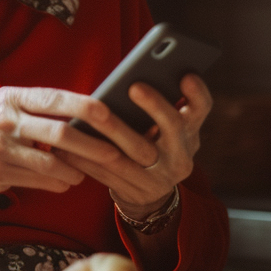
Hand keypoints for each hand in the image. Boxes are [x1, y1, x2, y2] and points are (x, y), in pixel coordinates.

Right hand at [0, 87, 123, 220]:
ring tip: (85, 173)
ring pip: (52, 161)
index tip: (109, 115)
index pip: (55, 98)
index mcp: (11, 97)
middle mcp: (4, 119)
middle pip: (60, 132)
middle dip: (92, 145)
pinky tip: (66, 183)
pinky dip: (58, 183)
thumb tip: (85, 112)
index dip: (85, 106)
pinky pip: (39, 179)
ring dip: (76, 170)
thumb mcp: (5, 109)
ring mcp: (0, 147)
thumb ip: (37, 109)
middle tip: (113, 153)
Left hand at [56, 74, 211, 220]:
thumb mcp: (163, 129)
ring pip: (136, 151)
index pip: (201, 109)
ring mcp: (161, 177)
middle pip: (174, 128)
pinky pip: (110, 173)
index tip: (186, 75)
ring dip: (112, 130)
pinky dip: (88, 158)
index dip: (197, 93)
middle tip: (135, 86)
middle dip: (156, 106)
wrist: (149, 195)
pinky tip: (69, 145)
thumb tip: (132, 76)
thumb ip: (156, 108)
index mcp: (190, 133)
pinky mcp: (137, 192)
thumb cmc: (150, 145)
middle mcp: (181, 156)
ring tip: (90, 113)